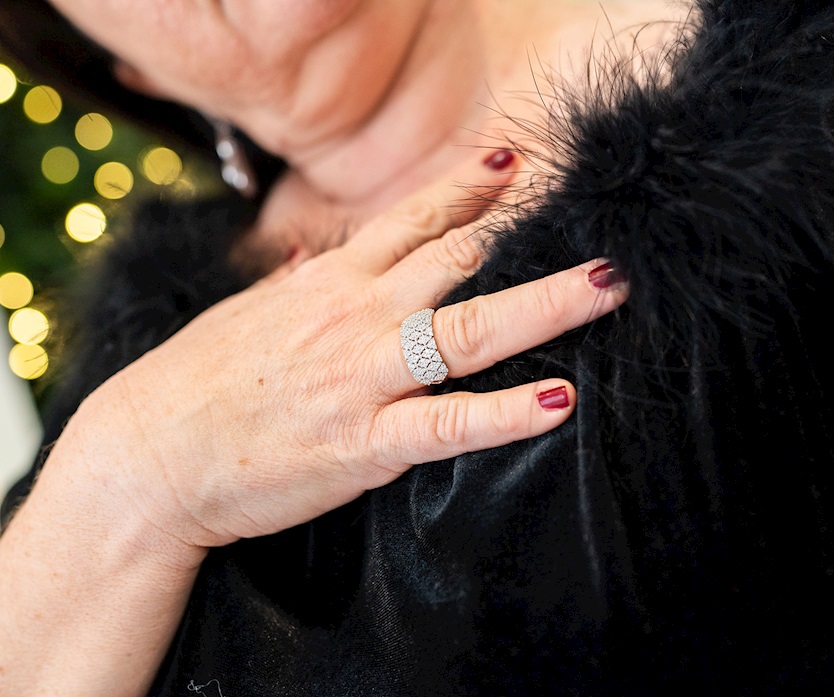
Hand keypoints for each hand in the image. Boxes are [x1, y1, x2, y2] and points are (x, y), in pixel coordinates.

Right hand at [73, 151, 628, 550]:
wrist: (149, 456)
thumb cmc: (198, 383)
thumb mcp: (247, 313)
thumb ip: (294, 281)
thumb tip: (314, 252)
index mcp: (328, 284)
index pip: (410, 221)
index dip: (466, 187)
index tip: (514, 160)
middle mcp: (355, 318)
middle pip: (456, 262)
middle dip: (528, 235)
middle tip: (597, 226)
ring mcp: (363, 378)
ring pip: (468, 331)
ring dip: (544, 305)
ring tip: (605, 285)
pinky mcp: (365, 444)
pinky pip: (450, 422)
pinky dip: (509, 412)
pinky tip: (561, 400)